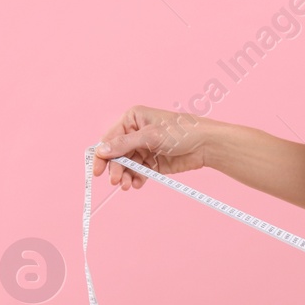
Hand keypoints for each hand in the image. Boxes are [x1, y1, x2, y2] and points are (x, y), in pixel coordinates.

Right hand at [92, 105, 213, 189]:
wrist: (207, 145)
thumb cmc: (181, 131)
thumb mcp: (150, 136)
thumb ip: (124, 144)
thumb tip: (101, 150)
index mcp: (133, 119)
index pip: (110, 138)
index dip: (102, 154)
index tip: (97, 171)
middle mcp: (136, 133)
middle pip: (117, 154)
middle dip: (116, 168)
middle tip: (116, 181)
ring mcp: (144, 148)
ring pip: (127, 165)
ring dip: (125, 176)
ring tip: (127, 185)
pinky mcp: (153, 163)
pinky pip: (138, 172)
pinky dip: (136, 179)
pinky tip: (137, 184)